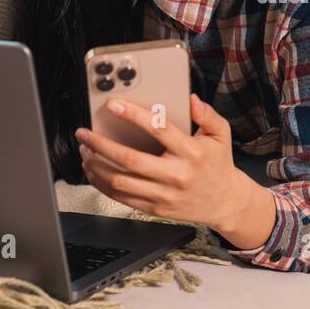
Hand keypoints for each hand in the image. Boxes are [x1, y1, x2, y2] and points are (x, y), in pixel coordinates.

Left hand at [74, 93, 253, 234]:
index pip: (159, 130)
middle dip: (101, 144)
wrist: (224, 203)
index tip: (114, 105)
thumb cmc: (218, 165)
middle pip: (129, 159)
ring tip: (85, 150)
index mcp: (191, 153)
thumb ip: (208, 115)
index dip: (134, 115)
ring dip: (96, 165)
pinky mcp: (154, 209)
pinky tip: (94, 170)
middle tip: (85, 133)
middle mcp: (175, 175)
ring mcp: (163, 195)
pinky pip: (121, 197)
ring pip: (119, 181)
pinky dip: (102, 183)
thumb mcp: (221, 135)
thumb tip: (192, 100)